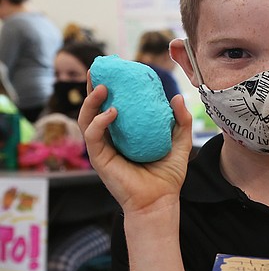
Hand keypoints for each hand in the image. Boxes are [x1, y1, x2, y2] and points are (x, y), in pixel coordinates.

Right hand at [77, 81, 193, 213]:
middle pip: (95, 109)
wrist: (161, 200)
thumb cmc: (167, 174)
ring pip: (87, 119)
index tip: (116, 71)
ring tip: (102, 86)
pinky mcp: (100, 159)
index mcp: (126, 133)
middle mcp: (112, 138)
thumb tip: (177, 97)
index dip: (112, 88)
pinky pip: (94, 136)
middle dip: (93, 88)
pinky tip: (112, 112)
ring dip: (91, 101)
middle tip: (98, 70)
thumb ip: (180, 121)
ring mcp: (103, 148)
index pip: (113, 105)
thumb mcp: (179, 142)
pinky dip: (99, 121)